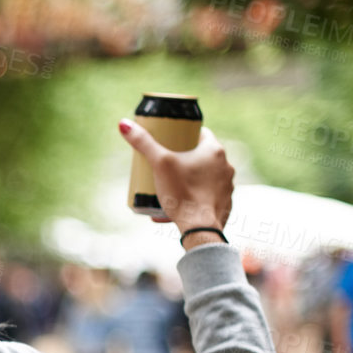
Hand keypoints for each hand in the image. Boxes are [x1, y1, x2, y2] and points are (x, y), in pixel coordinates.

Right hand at [119, 120, 233, 241]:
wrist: (200, 228)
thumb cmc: (182, 193)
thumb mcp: (159, 164)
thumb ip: (143, 143)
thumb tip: (124, 124)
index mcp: (214, 150)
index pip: (200, 134)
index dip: (184, 136)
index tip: (170, 141)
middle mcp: (226, 165)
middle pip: (202, 155)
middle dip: (183, 159)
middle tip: (165, 164)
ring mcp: (228, 185)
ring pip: (204, 176)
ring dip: (188, 179)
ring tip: (170, 186)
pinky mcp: (225, 202)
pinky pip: (207, 195)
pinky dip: (194, 197)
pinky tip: (179, 204)